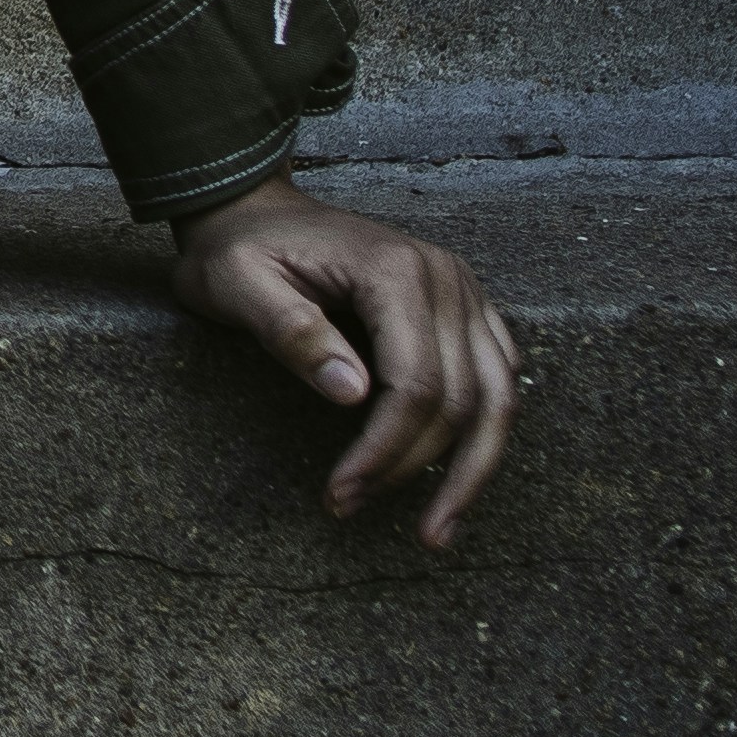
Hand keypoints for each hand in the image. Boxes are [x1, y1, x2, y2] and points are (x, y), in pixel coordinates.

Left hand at [171, 176, 518, 546]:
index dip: (385, 450)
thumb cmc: (238, 249)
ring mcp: (464, 291)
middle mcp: (446, 278)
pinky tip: (454, 476)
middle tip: (357, 511)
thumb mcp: (237, 285)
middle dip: (417, 469)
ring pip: (499, 397)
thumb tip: (352, 395)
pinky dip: (482, 433)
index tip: (341, 493)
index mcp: (395, 270)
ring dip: (472, 470)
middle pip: (464, 399)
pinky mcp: (465, 308)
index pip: (415, 384)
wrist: (253, 207)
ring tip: (435, 530)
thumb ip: (292, 333)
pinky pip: (498, 379)